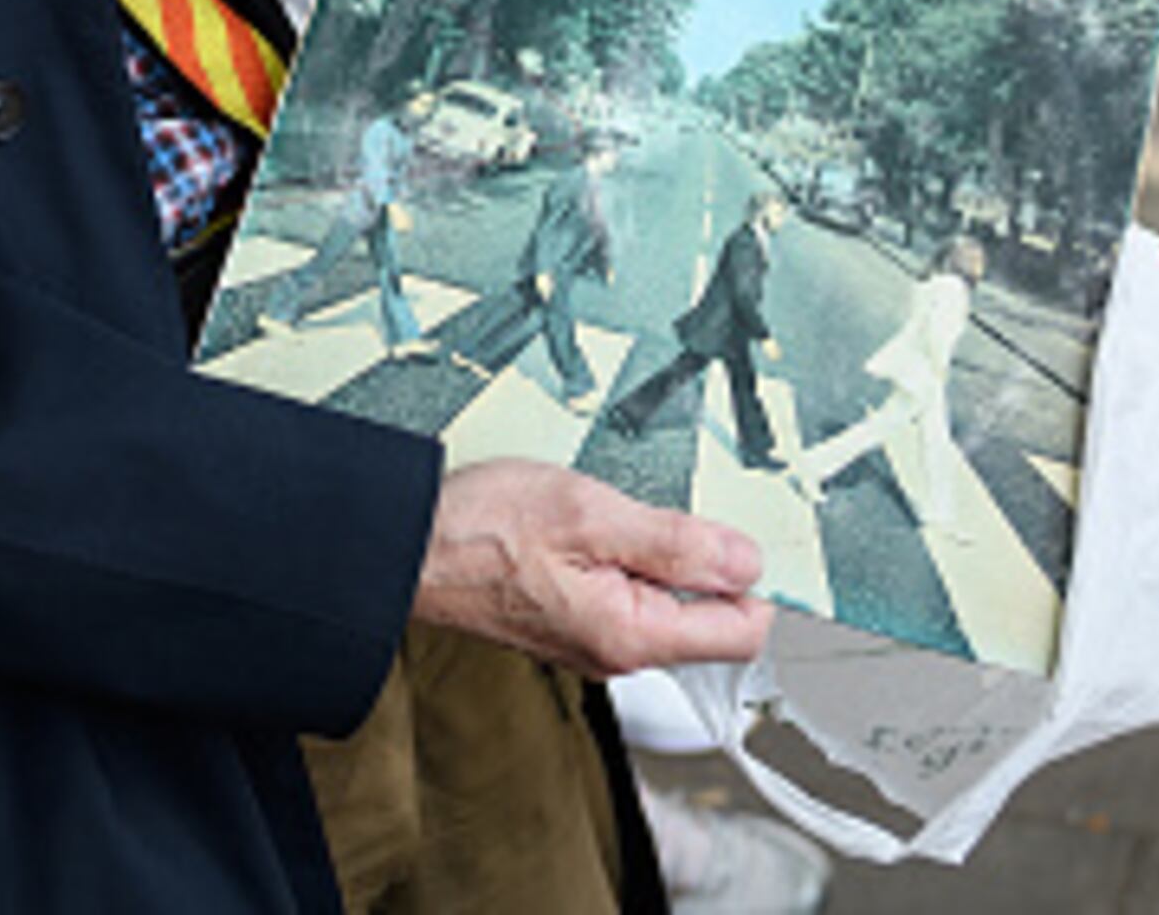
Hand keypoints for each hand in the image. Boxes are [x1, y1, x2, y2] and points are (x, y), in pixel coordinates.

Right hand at [411, 459, 771, 677]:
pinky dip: (623, 558)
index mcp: (632, 634)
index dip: (753, 577)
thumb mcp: (590, 514)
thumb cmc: (480, 529)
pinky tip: (586, 527)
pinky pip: (627, 596)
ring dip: (657, 554)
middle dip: (700, 560)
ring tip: (610, 512)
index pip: (743, 630)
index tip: (739, 530)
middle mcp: (618, 652)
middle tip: (656, 507)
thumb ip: (676, 543)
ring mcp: (594, 642)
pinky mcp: (572, 624)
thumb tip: (745, 562)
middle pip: (706, 616)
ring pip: (665, 602)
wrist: (405, 548)